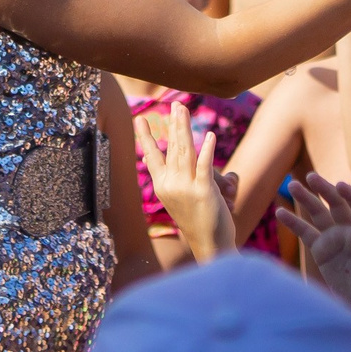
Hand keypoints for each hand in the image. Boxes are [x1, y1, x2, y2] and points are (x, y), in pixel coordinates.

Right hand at [139, 101, 239, 262]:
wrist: (210, 246)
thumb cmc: (202, 221)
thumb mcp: (187, 197)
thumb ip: (192, 178)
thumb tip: (195, 167)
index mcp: (163, 186)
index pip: (152, 157)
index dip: (146, 137)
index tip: (140, 119)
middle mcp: (170, 186)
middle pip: (173, 148)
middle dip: (174, 124)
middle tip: (175, 105)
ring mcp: (185, 189)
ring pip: (185, 152)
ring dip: (185, 128)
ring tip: (183, 110)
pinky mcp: (202, 192)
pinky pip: (204, 166)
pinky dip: (206, 150)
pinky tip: (209, 135)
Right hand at [276, 173, 350, 319]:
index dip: (350, 196)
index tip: (340, 186)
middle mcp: (348, 230)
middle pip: (335, 204)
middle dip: (324, 190)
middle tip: (311, 177)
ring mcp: (333, 238)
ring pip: (318, 214)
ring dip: (306, 199)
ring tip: (292, 184)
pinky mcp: (320, 249)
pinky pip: (305, 232)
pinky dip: (293, 222)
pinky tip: (280, 212)